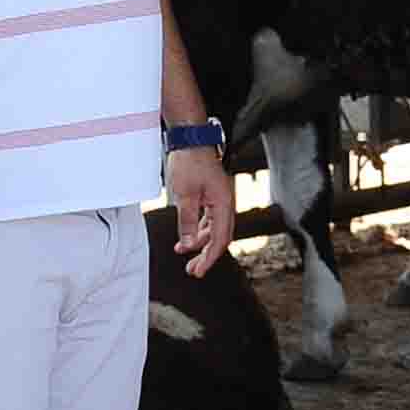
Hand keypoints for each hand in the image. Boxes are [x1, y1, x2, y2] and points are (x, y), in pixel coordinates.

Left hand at [164, 144, 235, 276]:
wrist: (191, 139)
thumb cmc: (189, 162)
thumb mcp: (184, 194)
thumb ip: (186, 221)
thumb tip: (188, 243)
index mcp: (223, 204)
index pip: (220, 239)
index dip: (209, 258)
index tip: (198, 270)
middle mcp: (225, 203)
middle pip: (219, 237)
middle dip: (206, 255)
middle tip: (192, 270)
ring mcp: (220, 200)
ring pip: (214, 229)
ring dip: (200, 243)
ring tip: (185, 254)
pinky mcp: (212, 196)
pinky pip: (209, 219)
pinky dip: (199, 230)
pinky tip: (187, 237)